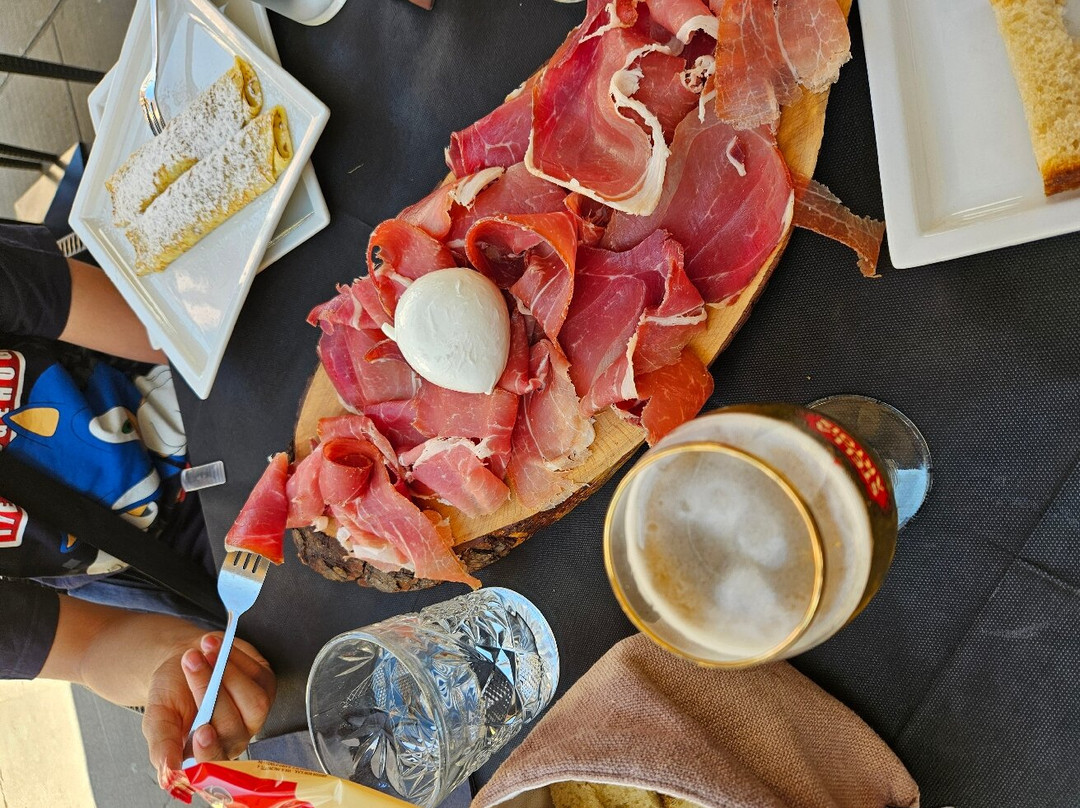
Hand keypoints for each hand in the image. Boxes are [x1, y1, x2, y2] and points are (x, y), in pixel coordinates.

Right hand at [143, 632, 275, 782]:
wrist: (184, 660)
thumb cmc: (171, 694)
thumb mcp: (158, 718)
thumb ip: (163, 745)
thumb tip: (168, 773)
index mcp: (207, 752)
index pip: (215, 760)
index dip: (211, 748)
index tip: (202, 730)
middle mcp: (235, 736)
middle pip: (233, 725)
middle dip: (208, 689)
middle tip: (190, 662)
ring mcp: (254, 713)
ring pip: (253, 702)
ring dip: (227, 673)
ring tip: (204, 652)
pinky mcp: (265, 685)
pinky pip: (258, 675)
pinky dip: (236, 658)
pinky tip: (216, 648)